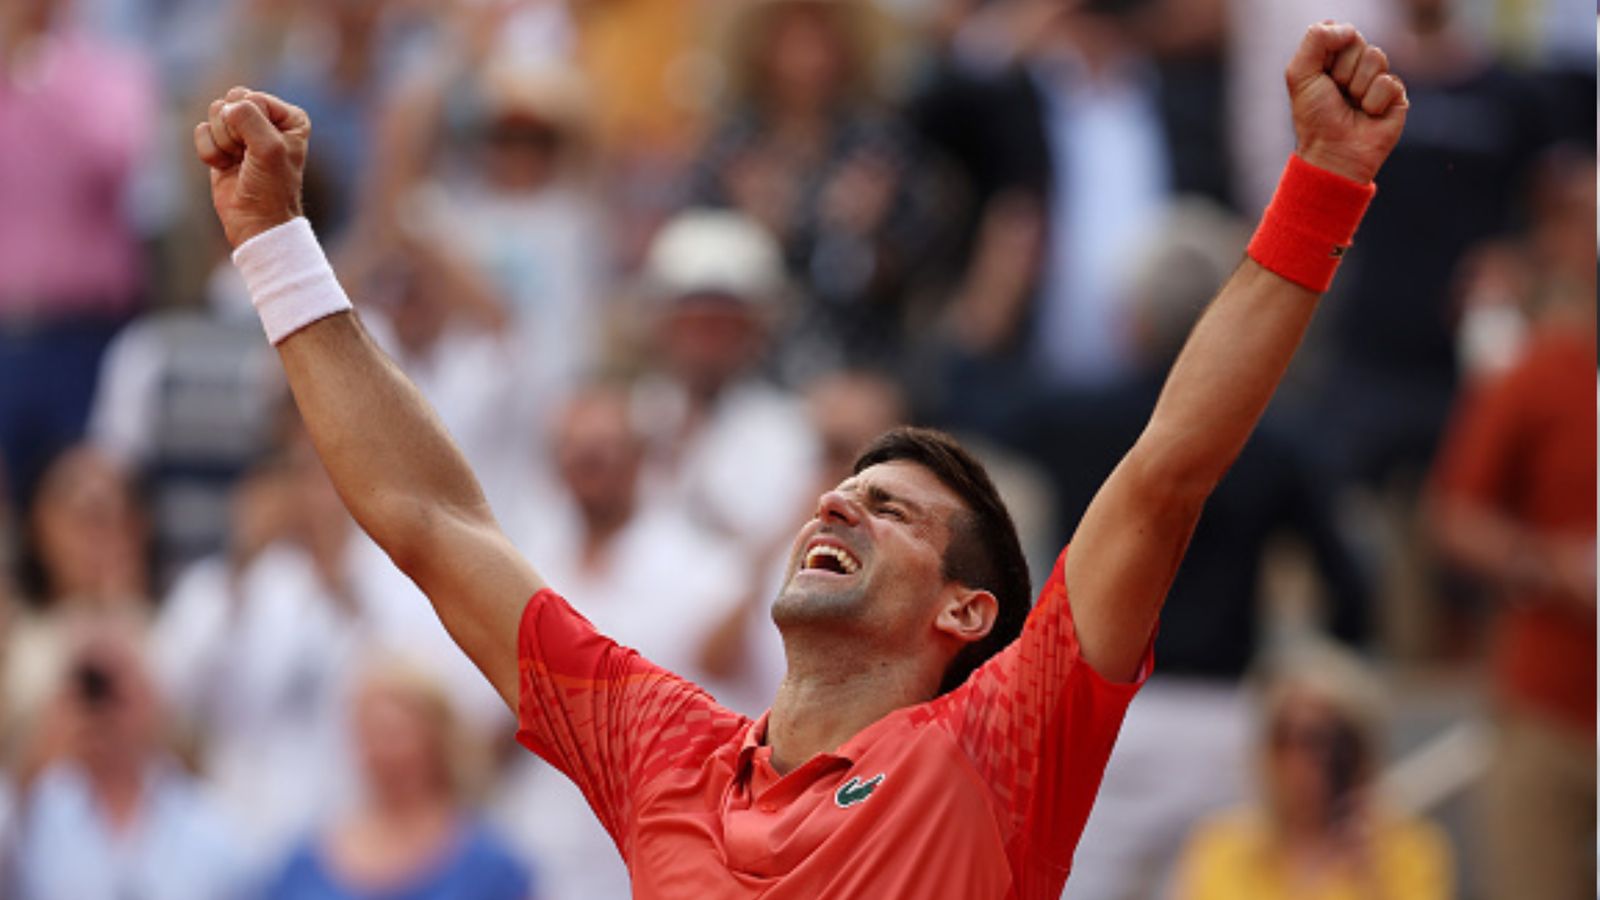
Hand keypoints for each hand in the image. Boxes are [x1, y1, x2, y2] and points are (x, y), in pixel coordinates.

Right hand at [193, 87, 309, 246]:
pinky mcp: (221, 143)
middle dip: (233, 130)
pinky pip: (201, 131)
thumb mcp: (269, 149)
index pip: (253, 98)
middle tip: (247, 156)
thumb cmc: (271, 188)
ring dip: (222, 143)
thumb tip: (225, 108)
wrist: (256, 222)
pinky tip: (226, 167)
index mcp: (290, 118)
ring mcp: (243, 130)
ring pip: (215, 113)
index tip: (262, 152)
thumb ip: (249, 118)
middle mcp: (268, 119)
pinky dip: (210, 152)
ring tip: (239, 162)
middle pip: (232, 100)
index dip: (250, 125)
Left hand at [1286, 22, 1407, 183]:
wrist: (1334, 153)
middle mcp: (1355, 66)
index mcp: (1331, 59)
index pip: (1340, 31)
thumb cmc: (1315, 117)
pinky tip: (1369, 115)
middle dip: (1343, 69)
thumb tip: (1349, 29)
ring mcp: (1377, 79)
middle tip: (1337, 93)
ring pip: (1377, 57)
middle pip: (1358, 42)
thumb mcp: (1300, 74)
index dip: (1330, 49)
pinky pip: (1389, 82)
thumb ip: (1316, 40)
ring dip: (1358, 86)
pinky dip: (1374, 101)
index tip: (1321, 74)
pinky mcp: (1396, 95)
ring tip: (1352, 105)